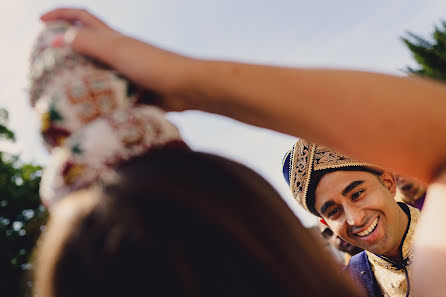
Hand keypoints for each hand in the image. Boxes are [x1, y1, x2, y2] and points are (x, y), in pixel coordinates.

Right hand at [41, 8, 195, 110]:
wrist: (186, 88)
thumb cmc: (153, 64)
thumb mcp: (117, 50)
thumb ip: (89, 43)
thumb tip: (57, 38)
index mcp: (113, 38)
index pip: (82, 18)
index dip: (61, 14)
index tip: (40, 22)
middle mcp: (119, 54)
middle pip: (87, 48)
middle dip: (66, 54)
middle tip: (46, 69)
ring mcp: (126, 74)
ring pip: (97, 76)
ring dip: (81, 84)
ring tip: (61, 97)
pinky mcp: (134, 93)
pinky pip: (111, 98)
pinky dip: (99, 104)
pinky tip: (87, 115)